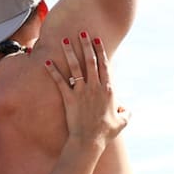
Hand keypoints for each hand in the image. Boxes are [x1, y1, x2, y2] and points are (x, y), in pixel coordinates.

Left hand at [44, 32, 128, 146]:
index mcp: (108, 90)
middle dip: (86, 45)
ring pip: (75, 67)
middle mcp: (95, 87)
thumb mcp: (122, 122)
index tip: (97, 40)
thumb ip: (126, 113)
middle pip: (90, 61)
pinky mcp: (69, 98)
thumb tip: (127, 110)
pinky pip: (60, 82)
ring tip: (65, 40)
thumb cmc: (106, 133)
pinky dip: (53, 71)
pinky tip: (46, 61)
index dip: (100, 51)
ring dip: (70, 52)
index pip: (104, 66)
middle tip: (82, 32)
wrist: (89, 141)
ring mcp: (81, 92)